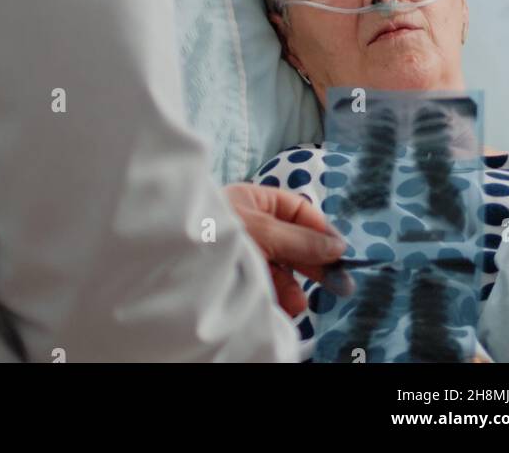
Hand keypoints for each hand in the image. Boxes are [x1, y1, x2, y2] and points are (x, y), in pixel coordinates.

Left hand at [225, 181, 348, 317]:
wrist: (169, 266)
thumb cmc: (214, 233)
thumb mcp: (263, 232)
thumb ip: (301, 240)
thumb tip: (338, 245)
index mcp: (252, 200)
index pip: (297, 210)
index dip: (320, 230)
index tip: (340, 252)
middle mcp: (249, 224)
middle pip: (292, 240)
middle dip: (313, 263)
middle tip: (340, 285)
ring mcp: (242, 251)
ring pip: (280, 267)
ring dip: (294, 286)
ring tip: (300, 304)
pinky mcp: (236, 278)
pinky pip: (265, 285)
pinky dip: (278, 297)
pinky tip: (284, 308)